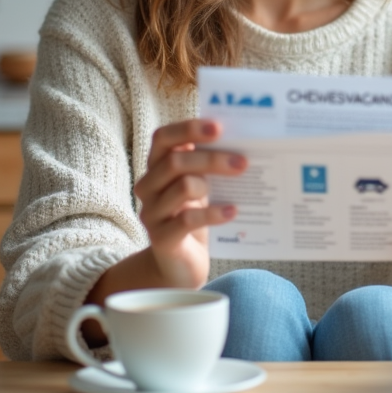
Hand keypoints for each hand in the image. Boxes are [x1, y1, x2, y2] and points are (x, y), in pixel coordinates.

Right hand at [132, 118, 246, 288]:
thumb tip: (241, 143)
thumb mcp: (199, 186)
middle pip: (176, 161)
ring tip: (231, 194)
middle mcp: (148, 187)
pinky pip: (188, 220)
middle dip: (213, 159)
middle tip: (243, 162)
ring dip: (211, 185)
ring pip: (183, 187)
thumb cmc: (193, 217)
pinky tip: (232, 212)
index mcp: (156, 167)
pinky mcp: (161, 238)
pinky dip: (214, 214)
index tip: (219, 127)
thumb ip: (206, 166)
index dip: (188, 129)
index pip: (163, 138)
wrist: (180, 265)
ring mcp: (152, 213)